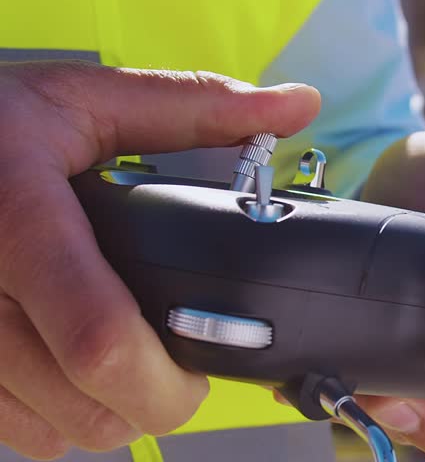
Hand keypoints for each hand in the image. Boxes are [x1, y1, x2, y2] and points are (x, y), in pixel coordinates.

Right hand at [0, 61, 319, 458]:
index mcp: (23, 219)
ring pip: (55, 432)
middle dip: (156, 402)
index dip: (167, 375)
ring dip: (110, 413)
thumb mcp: (88, 99)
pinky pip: (17, 433)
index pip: (101, 336)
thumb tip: (294, 105)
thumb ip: (196, 104)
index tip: (203, 367)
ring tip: (129, 364)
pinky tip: (74, 374)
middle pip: (87, 404)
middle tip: (178, 369)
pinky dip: (61, 419)